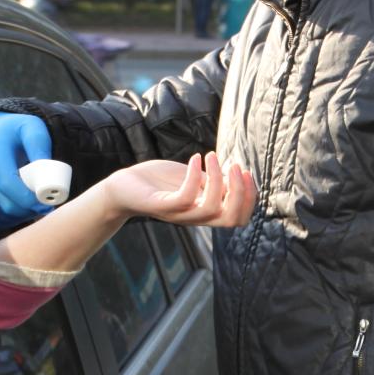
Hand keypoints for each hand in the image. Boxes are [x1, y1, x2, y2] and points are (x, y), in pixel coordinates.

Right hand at [0, 113, 52, 229]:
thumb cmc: (13, 130)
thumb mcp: (31, 128)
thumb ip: (40, 147)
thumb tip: (48, 177)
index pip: (7, 183)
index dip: (28, 199)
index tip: (46, 204)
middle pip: (4, 204)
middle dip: (28, 211)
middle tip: (44, 208)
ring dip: (19, 217)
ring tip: (32, 206)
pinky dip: (7, 219)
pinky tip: (18, 208)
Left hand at [102, 154, 256, 227]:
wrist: (123, 187)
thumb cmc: (159, 182)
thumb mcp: (192, 180)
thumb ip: (212, 182)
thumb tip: (236, 175)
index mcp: (204, 212)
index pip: (238, 219)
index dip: (250, 198)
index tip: (247, 172)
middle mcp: (194, 217)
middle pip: (230, 219)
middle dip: (241, 192)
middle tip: (236, 165)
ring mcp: (178, 214)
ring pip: (210, 208)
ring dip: (218, 179)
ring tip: (212, 155)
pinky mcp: (161, 206)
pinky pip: (185, 197)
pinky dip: (195, 175)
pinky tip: (195, 158)